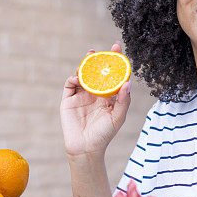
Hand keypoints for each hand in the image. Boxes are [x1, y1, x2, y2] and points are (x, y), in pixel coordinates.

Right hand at [60, 42, 131, 161]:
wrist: (86, 148)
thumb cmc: (104, 134)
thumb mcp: (118, 117)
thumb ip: (123, 100)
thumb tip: (128, 83)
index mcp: (108, 96)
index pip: (112, 75)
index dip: (115, 62)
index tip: (117, 48)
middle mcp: (94, 93)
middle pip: (97, 71)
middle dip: (100, 59)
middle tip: (105, 49)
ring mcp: (81, 95)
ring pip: (83, 75)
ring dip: (86, 64)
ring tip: (90, 55)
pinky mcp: (68, 100)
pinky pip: (70, 85)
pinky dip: (74, 78)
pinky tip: (79, 77)